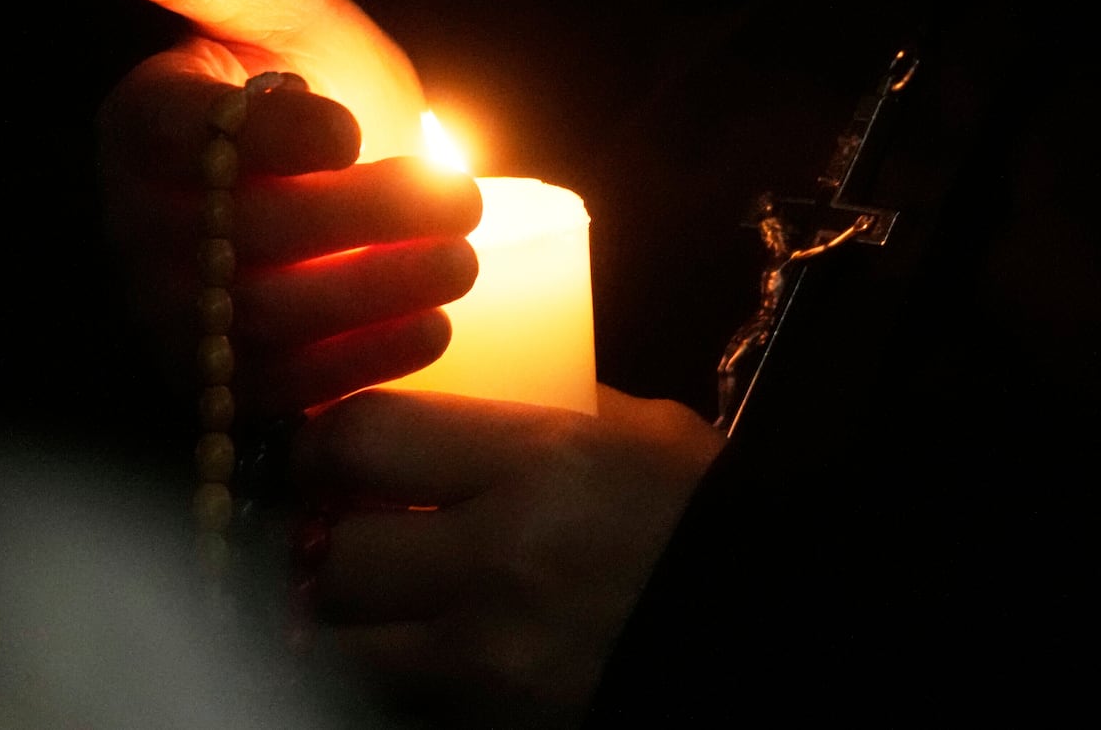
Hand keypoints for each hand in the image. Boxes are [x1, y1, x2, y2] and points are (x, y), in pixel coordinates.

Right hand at [62, 0, 481, 412]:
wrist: (367, 176)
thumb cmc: (319, 79)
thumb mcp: (278, 5)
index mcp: (142, 125)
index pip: (175, 138)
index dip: (267, 141)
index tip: (351, 127)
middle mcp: (141, 226)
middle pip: (235, 237)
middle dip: (358, 220)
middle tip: (457, 197)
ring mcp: (179, 312)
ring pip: (264, 316)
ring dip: (375, 290)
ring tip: (461, 256)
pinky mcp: (229, 378)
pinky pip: (284, 387)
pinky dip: (364, 360)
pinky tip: (435, 325)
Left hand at [288, 385, 725, 727]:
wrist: (777, 631)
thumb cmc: (706, 519)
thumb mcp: (639, 432)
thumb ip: (540, 409)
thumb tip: (445, 403)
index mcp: (540, 461)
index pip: (363, 439)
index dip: (323, 442)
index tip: (324, 449)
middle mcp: (503, 560)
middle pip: (334, 553)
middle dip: (325, 544)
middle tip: (340, 531)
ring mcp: (495, 660)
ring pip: (343, 645)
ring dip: (344, 622)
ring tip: (373, 600)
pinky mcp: (495, 725)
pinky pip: (394, 700)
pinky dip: (388, 676)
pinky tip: (415, 650)